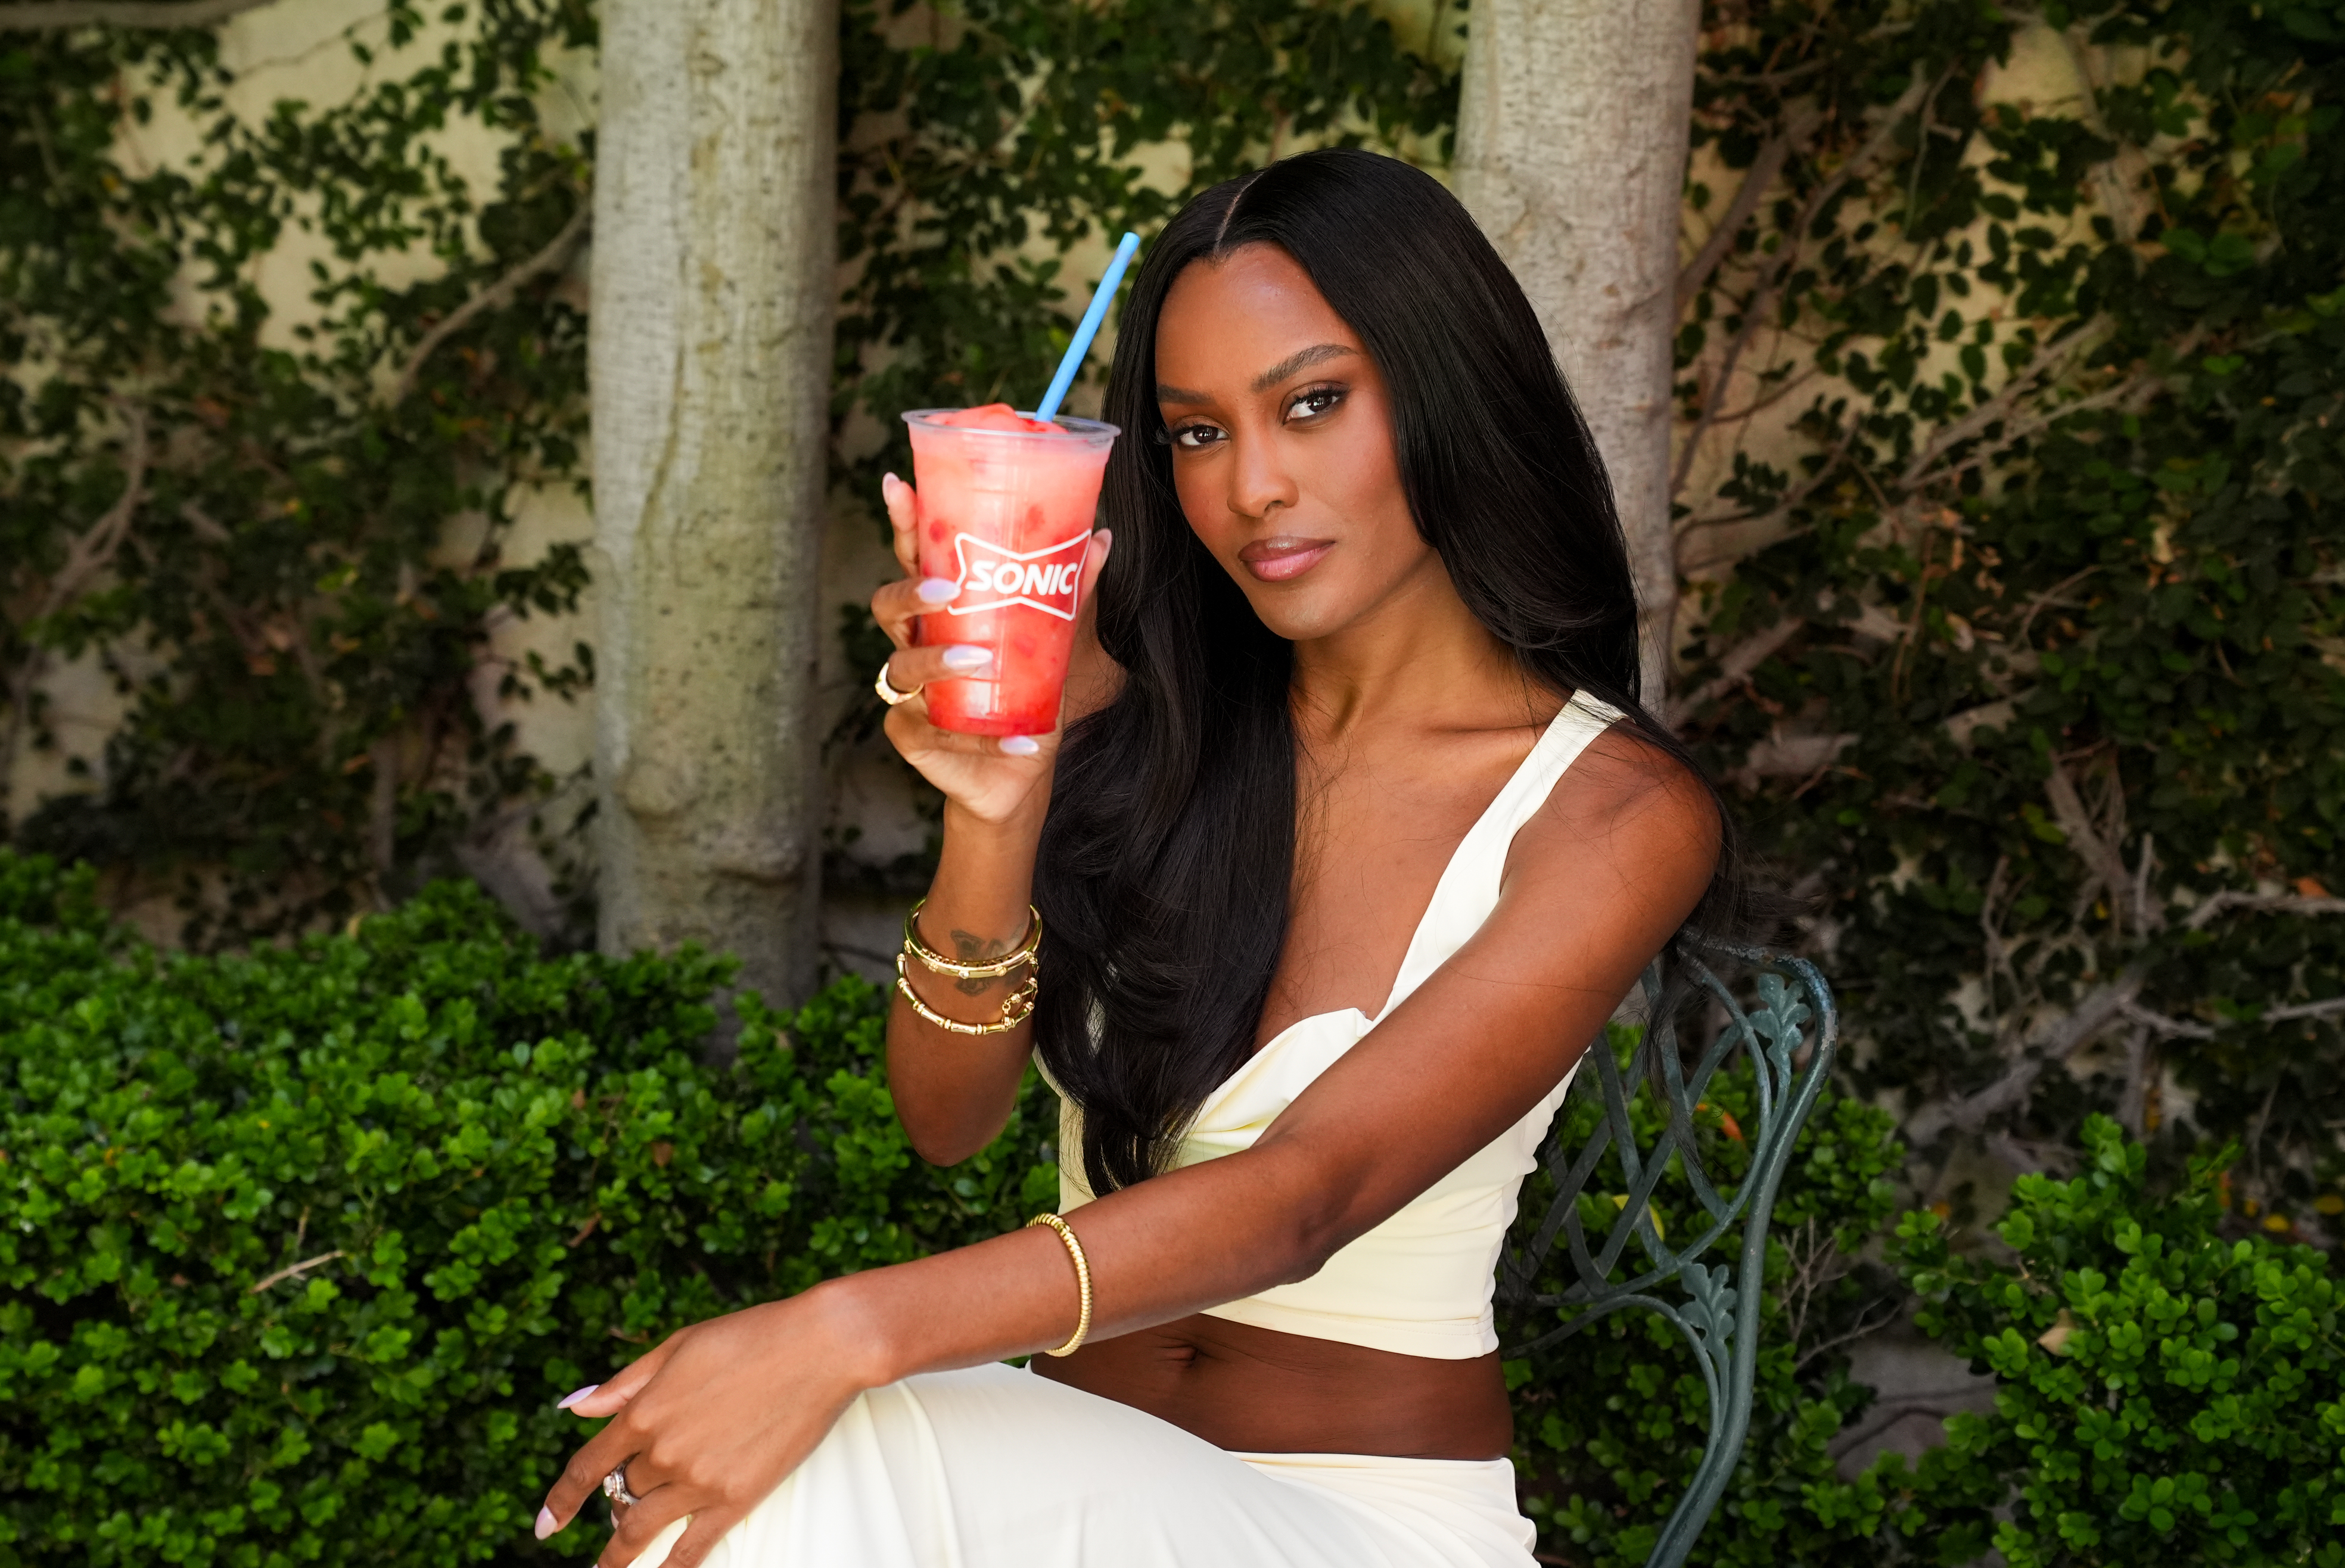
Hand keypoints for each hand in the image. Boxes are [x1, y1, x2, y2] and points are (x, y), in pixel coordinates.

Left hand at [535, 1291, 872, 1567]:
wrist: (820, 1347)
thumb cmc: (750, 1335)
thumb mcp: (677, 1347)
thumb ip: (624, 1384)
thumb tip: (574, 1407)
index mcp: (643, 1412)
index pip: (587, 1468)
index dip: (560, 1501)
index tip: (545, 1527)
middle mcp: (662, 1452)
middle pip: (626, 1491)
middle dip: (625, 1496)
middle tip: (630, 1503)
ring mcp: (697, 1480)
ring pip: (643, 1525)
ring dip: (621, 1551)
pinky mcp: (735, 1498)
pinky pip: (691, 1548)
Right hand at [872, 472, 1110, 827]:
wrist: (1019, 772)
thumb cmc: (1023, 697)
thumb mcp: (1052, 642)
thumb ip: (1070, 591)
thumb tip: (1101, 535)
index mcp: (939, 612)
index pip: (912, 559)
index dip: (901, 523)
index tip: (897, 484)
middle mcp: (914, 646)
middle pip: (887, 606)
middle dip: (911, 593)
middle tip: (949, 590)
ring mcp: (908, 694)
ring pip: (900, 668)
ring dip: (937, 663)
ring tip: (979, 662)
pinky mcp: (913, 739)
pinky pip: (932, 734)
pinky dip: (982, 740)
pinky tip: (1020, 743)